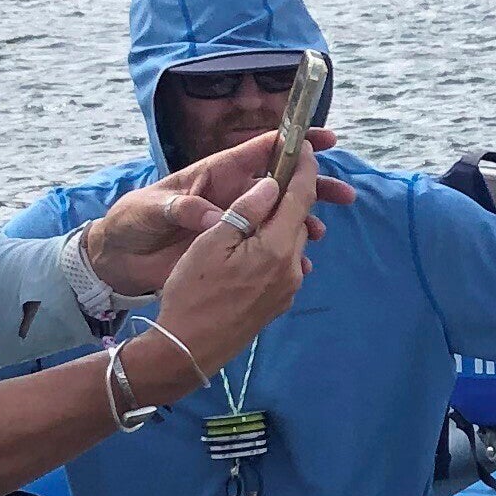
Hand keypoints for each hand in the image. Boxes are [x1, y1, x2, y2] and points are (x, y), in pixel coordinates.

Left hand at [84, 131, 340, 295]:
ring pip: (280, 216)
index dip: (294, 142)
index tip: (324, 140)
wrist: (119, 258)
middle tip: (345, 195)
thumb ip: (182, 209)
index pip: (262, 150)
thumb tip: (215, 217)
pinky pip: (267, 247)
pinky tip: (301, 264)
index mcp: (216, 173)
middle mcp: (231, 194)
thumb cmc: (133, 222)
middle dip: (315, 186)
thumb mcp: (151, 210)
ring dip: (305, 222)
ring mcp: (234, 221)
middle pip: (282, 184)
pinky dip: (287, 254)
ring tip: (324, 232)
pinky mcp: (231, 247)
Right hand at [134, 142, 316, 396]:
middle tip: (278, 172)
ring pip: (291, 242)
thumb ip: (245, 210)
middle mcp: (291, 268)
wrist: (189, 348)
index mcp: (275, 247)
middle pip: (298, 219)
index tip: (307, 147)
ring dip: (281, 223)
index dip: (305, 168)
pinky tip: (252, 247)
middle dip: (292, 194)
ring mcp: (287, 289)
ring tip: (260, 210)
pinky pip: (284, 264)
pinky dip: (274, 247)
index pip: (300, 197)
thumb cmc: (191, 292)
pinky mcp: (278, 303)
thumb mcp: (211, 243)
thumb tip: (271, 184)